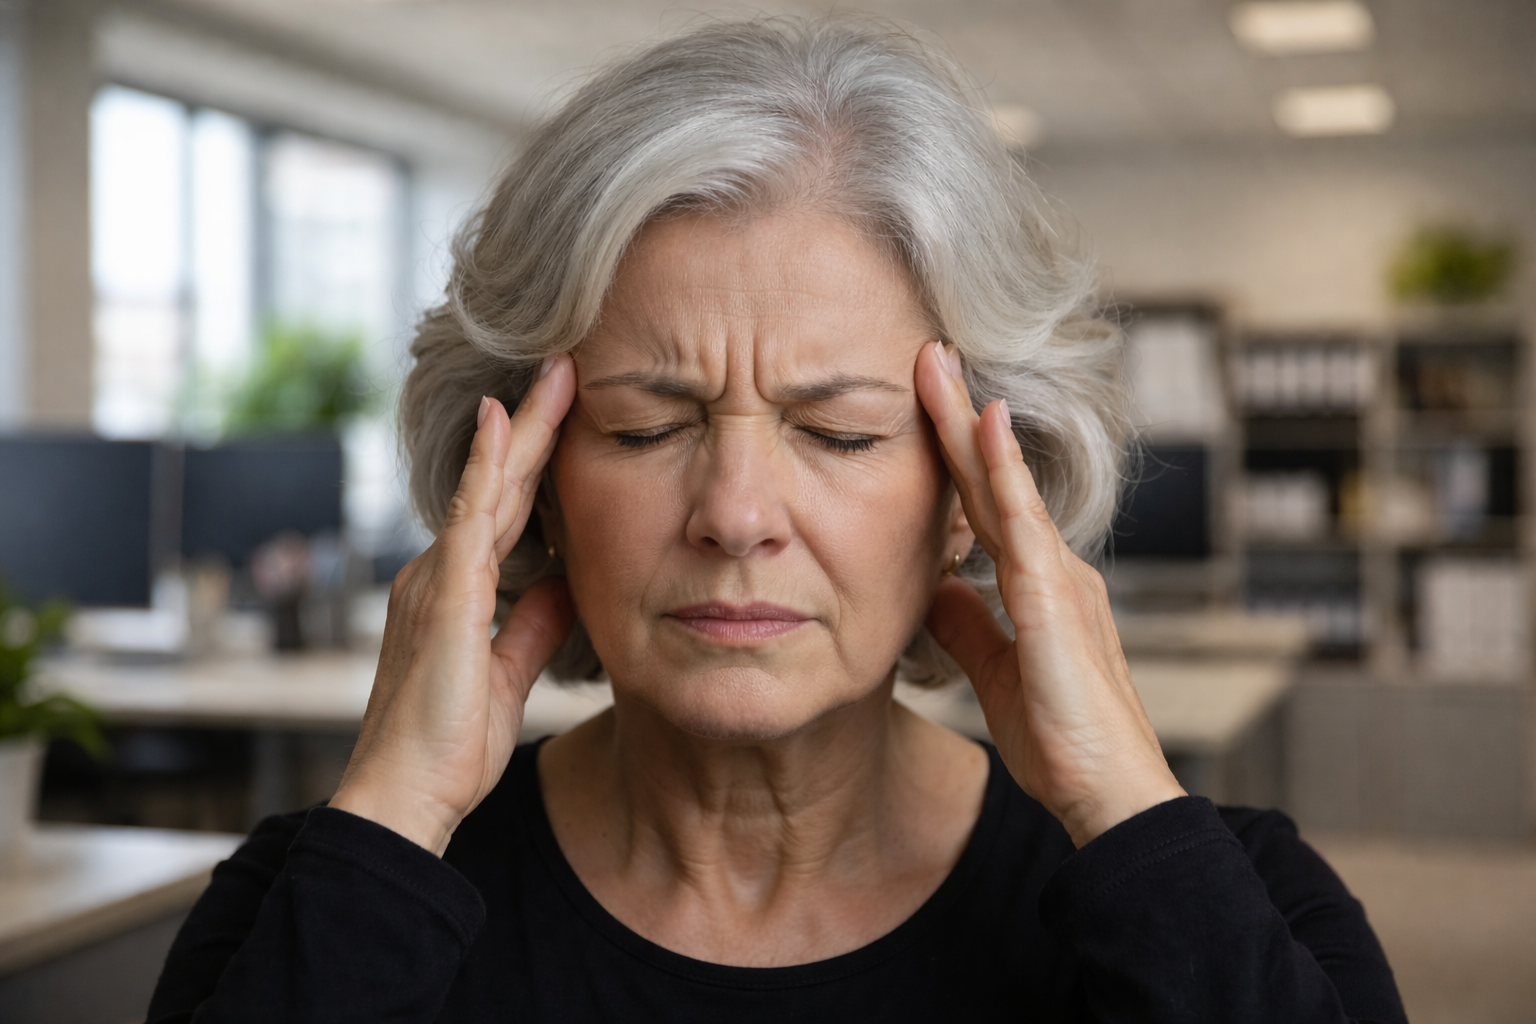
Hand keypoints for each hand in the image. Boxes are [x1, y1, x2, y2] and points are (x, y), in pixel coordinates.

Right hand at [331, 356, 577, 854]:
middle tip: (568, 367)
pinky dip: (488, 467)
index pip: (506, 512)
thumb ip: (532, 625)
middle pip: (499, 485)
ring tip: (557, 373)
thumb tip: (568, 582)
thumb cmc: (448, 748)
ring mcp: (437, 579)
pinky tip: (506, 423)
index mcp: (456, 591)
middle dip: (536, 425)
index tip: (569, 417)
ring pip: (488, 487)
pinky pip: (469, 518)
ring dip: (524, 427)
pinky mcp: (444, 596)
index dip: (537, 463)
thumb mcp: (506, 676)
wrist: (404, 798)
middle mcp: (439, 573)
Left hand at [915, 342, 1183, 847]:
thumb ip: (967, 626)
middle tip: (926, 354)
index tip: (924, 405)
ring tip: (938, 364)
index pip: (981, 506)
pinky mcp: (1055, 599)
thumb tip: (935, 588)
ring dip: (968, 422)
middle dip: (955, 417)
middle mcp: (1052, 568)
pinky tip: (985, 424)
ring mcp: (1058, 577)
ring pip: (1002, 485)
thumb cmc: (1063, 740)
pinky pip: (1022, 522)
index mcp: (1037, 585)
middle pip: (990, 479)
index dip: (952, 455)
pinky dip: (1002, 470)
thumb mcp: (994, 672)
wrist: (1108, 793)